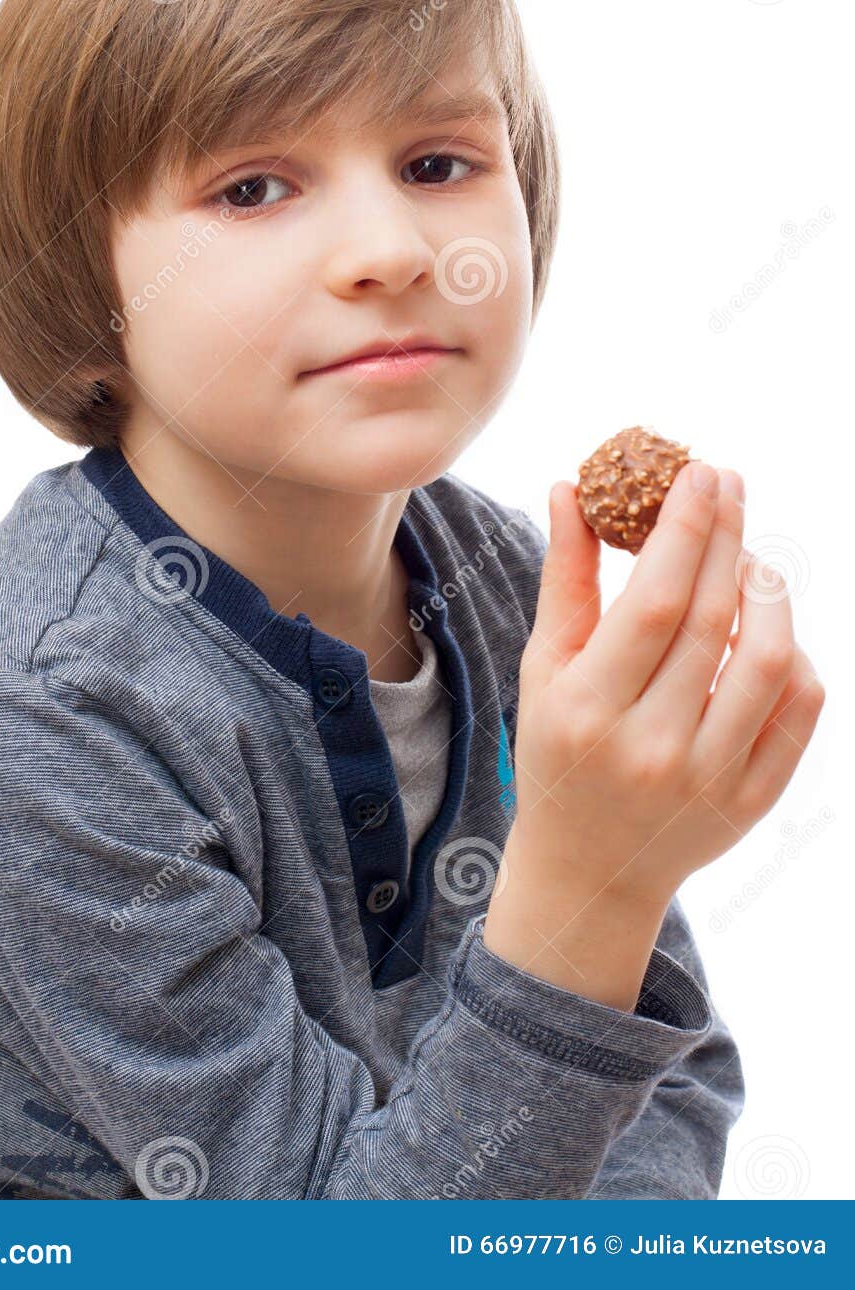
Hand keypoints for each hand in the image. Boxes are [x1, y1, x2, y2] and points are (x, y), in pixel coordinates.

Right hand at [508, 461, 825, 910]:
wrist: (591, 868)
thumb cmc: (560, 748)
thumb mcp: (544, 668)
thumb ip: (565, 579)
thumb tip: (569, 489)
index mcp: (588, 710)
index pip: (654, 602)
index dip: (685, 530)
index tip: (699, 475)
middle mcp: (652, 748)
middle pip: (711, 619)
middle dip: (727, 536)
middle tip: (729, 483)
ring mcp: (709, 780)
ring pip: (770, 660)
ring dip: (767, 591)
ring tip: (747, 558)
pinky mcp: (752, 800)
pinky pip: (798, 709)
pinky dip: (793, 654)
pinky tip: (763, 627)